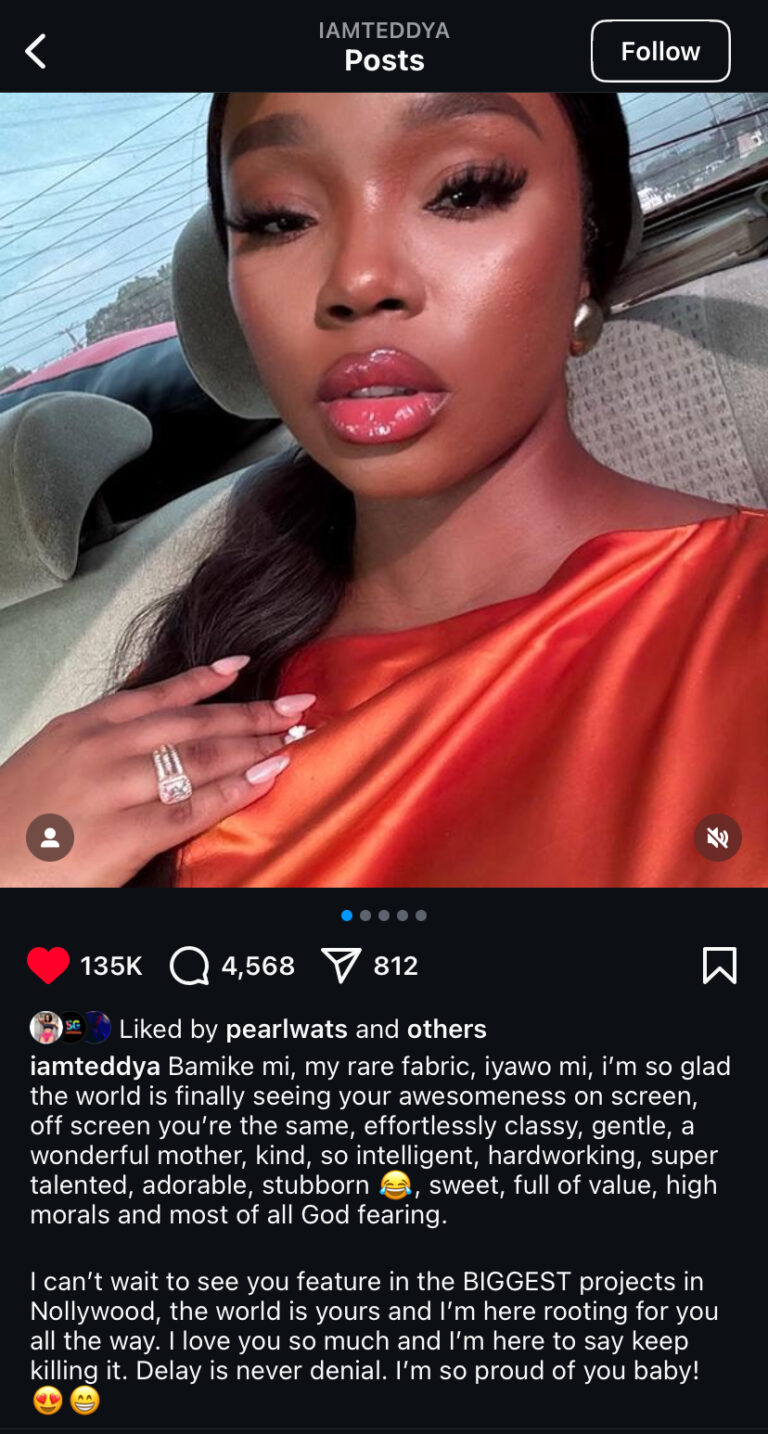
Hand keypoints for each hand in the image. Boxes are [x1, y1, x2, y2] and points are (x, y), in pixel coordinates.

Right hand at [0, 656, 315, 886]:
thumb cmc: (18, 818)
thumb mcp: (52, 752)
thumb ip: (102, 726)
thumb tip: (146, 689)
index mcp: (83, 726)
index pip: (157, 694)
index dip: (207, 681)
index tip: (247, 666)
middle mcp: (100, 750)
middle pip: (192, 724)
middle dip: (251, 713)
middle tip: (296, 706)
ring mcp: (112, 792)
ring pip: (199, 759)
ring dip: (253, 746)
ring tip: (291, 738)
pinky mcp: (122, 836)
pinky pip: (191, 807)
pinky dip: (234, 790)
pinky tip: (265, 777)